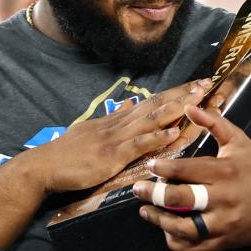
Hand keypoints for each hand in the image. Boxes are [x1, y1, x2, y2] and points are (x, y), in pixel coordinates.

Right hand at [31, 79, 210, 194]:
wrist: (43, 167)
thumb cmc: (67, 154)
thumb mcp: (91, 129)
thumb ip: (113, 118)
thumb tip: (131, 103)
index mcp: (116, 120)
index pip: (151, 102)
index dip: (174, 93)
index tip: (195, 85)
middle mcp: (119, 124)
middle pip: (156, 104)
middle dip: (183, 94)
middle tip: (207, 83)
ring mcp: (115, 139)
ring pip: (151, 119)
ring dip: (176, 108)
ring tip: (198, 99)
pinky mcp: (110, 156)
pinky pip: (136, 145)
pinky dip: (155, 138)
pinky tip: (172, 132)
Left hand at [131, 104, 250, 250]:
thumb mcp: (239, 142)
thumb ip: (214, 123)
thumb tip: (189, 108)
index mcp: (225, 172)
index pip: (187, 170)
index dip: (163, 169)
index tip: (150, 166)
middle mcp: (222, 199)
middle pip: (181, 199)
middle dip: (154, 194)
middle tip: (138, 189)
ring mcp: (221, 223)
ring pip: (183, 227)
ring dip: (159, 220)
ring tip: (146, 211)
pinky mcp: (220, 241)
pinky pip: (192, 247)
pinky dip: (175, 240)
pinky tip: (166, 230)